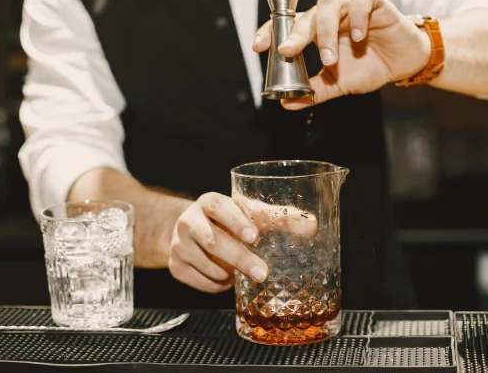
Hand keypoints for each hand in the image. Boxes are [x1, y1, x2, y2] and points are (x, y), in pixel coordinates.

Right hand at [169, 192, 316, 292]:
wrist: (192, 231)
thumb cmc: (230, 220)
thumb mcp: (253, 213)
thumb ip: (281, 218)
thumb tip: (312, 225)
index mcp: (209, 202)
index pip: (219, 207)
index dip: (236, 221)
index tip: (254, 236)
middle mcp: (189, 221)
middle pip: (213, 241)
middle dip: (240, 259)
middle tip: (262, 273)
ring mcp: (179, 245)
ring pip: (207, 265)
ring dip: (229, 274)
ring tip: (241, 272)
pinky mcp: (175, 267)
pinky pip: (202, 283)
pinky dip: (218, 285)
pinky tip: (226, 278)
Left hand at [253, 0, 430, 108]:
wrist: (405, 62)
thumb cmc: (370, 66)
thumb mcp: (339, 83)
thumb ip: (314, 91)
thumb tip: (287, 104)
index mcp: (316, 31)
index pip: (287, 25)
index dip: (270, 32)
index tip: (257, 47)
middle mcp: (329, 15)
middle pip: (306, 15)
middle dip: (295, 34)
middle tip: (288, 51)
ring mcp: (350, 5)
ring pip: (329, 5)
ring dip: (325, 32)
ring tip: (330, 59)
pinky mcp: (374, 1)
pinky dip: (357, 14)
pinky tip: (358, 36)